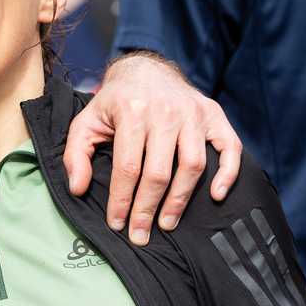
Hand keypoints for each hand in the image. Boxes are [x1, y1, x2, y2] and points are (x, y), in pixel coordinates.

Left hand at [64, 52, 240, 244]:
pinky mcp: (214, 115)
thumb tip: (77, 189)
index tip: (117, 224)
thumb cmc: (114, 103)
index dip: (122, 200)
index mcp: (131, 111)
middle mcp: (165, 111)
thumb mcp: (86, 122)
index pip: (127, 167)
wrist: (146, 70)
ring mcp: (193, 113)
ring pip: (192, 164)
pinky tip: (216, 195)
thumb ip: (75, 154)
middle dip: (147, 208)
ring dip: (180, 199)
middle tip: (140, 235)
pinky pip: (229, 147)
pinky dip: (228, 172)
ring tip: (167, 223)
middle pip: (159, 172)